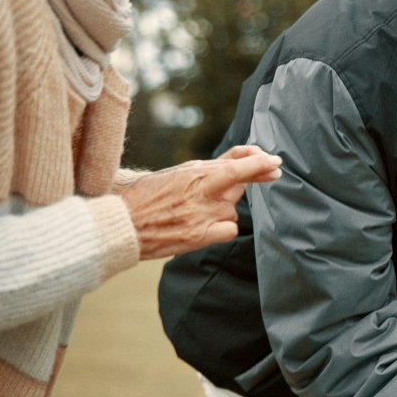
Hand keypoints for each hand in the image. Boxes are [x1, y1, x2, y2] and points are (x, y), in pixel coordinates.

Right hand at [120, 145, 281, 259]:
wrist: (122, 225)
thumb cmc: (148, 195)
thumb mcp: (178, 172)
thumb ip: (211, 166)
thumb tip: (244, 159)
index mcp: (193, 175)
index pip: (234, 167)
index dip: (258, 163)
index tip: (274, 161)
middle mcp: (200, 195)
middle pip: (239, 186)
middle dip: (243, 181)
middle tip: (223, 186)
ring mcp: (201, 218)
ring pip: (233, 210)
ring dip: (223, 209)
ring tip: (196, 210)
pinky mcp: (199, 238)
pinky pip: (229, 230)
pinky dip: (222, 227)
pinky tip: (203, 225)